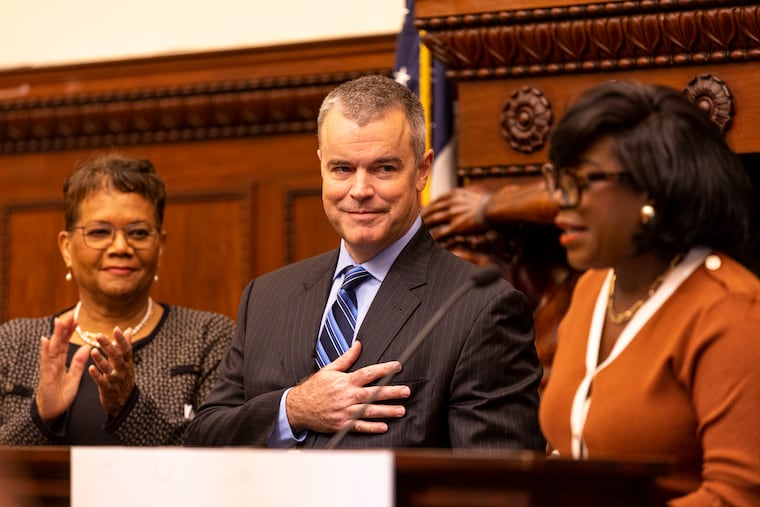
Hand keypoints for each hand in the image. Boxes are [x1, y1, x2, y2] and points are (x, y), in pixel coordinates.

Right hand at [36, 311, 91, 422]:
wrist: (52, 412)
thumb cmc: (61, 395)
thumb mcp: (74, 377)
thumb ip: (78, 363)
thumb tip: (86, 347)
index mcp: (60, 362)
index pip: (65, 343)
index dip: (69, 332)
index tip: (76, 320)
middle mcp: (52, 362)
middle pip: (58, 342)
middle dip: (63, 328)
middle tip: (70, 314)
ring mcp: (48, 368)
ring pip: (52, 348)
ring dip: (55, 334)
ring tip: (59, 321)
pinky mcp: (46, 376)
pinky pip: (45, 362)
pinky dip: (45, 351)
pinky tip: (45, 340)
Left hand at [89, 327, 135, 417]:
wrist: (125, 402)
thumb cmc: (124, 379)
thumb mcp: (127, 362)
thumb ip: (126, 346)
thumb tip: (128, 330)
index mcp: (127, 363)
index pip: (126, 349)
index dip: (122, 339)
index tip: (116, 329)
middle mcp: (123, 370)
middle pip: (116, 357)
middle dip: (108, 346)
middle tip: (99, 335)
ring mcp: (116, 380)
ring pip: (109, 369)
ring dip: (101, 360)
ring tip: (92, 351)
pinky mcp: (108, 390)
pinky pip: (102, 382)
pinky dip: (97, 375)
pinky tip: (90, 369)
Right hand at [286, 341, 410, 433]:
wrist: (298, 407)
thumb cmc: (314, 388)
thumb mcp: (329, 370)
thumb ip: (346, 358)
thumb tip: (358, 345)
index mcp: (345, 381)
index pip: (368, 373)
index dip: (384, 370)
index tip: (397, 367)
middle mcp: (346, 396)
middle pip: (373, 393)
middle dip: (391, 392)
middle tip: (406, 391)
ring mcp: (344, 411)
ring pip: (369, 411)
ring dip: (386, 411)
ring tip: (401, 410)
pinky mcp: (341, 424)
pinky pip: (358, 426)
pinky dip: (371, 427)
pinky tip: (383, 427)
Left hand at [422, 186, 491, 240]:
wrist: (495, 206)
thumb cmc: (487, 202)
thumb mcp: (472, 194)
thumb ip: (462, 197)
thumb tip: (459, 198)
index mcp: (454, 195)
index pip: (436, 201)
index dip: (428, 207)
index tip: (423, 211)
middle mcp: (451, 203)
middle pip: (431, 210)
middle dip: (422, 216)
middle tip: (415, 221)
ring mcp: (453, 214)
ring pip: (433, 221)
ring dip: (425, 226)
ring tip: (417, 231)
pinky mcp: (456, 226)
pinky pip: (441, 232)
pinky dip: (434, 236)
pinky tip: (429, 240)